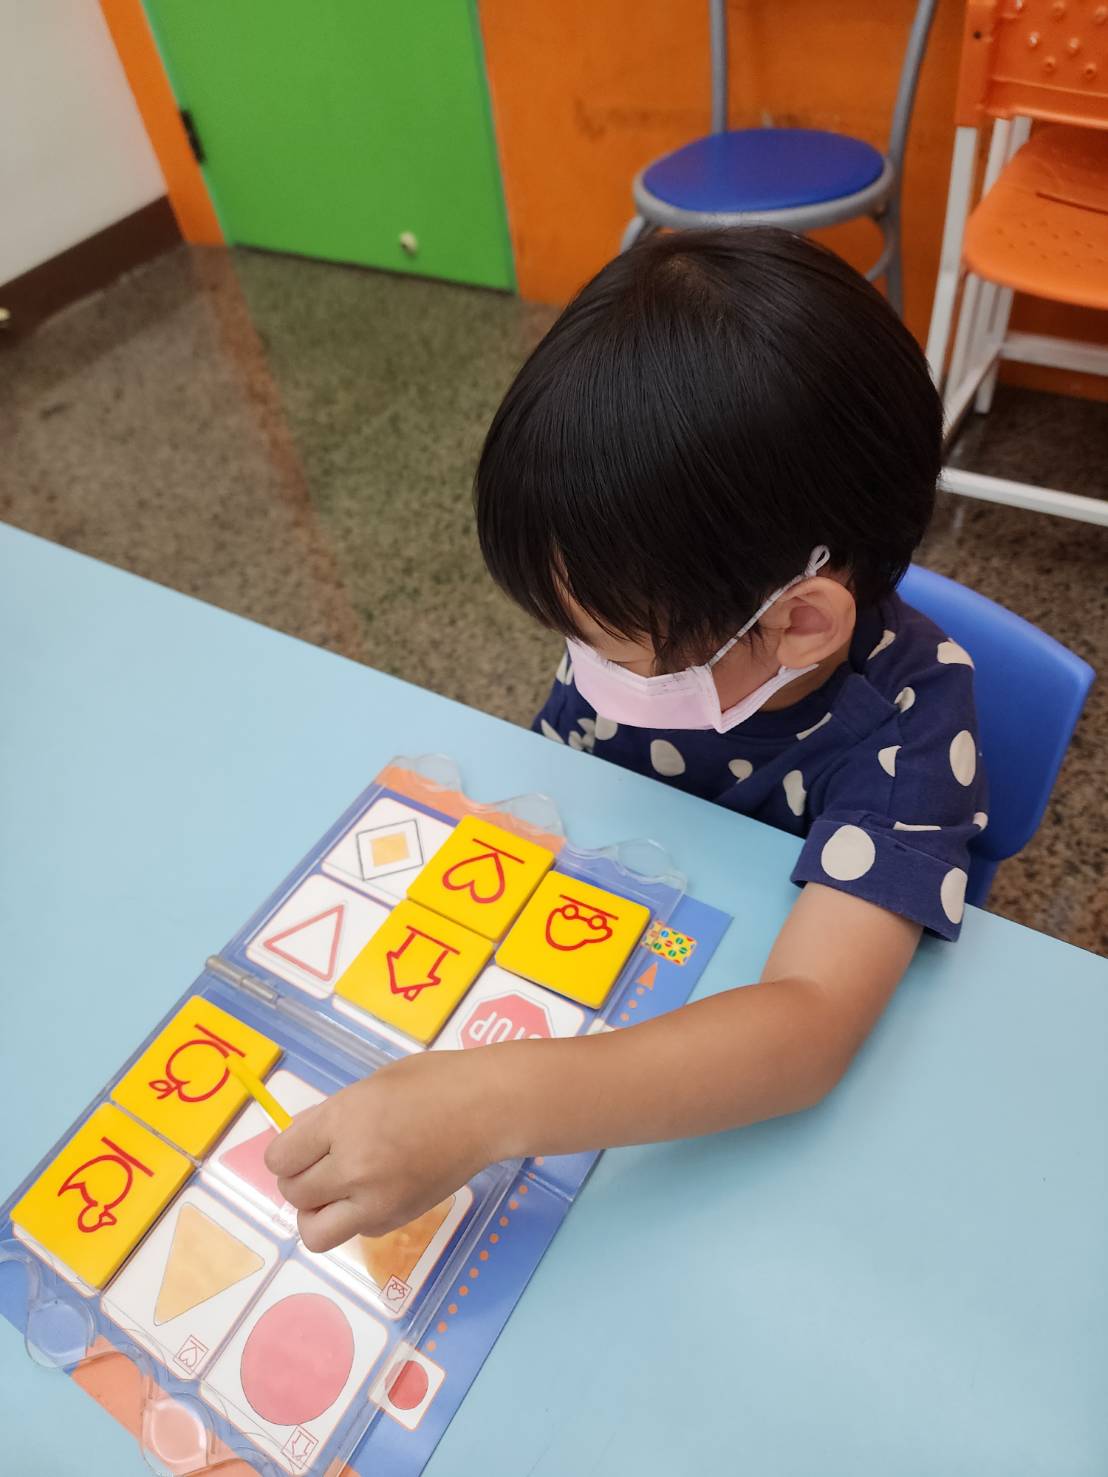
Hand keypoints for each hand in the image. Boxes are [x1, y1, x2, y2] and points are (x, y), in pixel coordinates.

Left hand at [264, 1050, 500, 1252]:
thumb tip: (298, 1142)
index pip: (280, 1159)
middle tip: (322, 1164)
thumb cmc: (433, 1082)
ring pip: (315, 1232)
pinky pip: (356, 1230)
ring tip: (337, 1192)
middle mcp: (354, 1166)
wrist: (488, 1107)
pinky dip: (356, 1216)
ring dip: (317, 1213)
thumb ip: (330, 1116)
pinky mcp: (399, 1219)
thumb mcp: (371, 1085)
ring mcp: (377, 1200)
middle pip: (294, 1194)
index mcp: (343, 1121)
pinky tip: (376, 1191)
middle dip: (299, 1179)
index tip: (303, 1146)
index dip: (286, 1153)